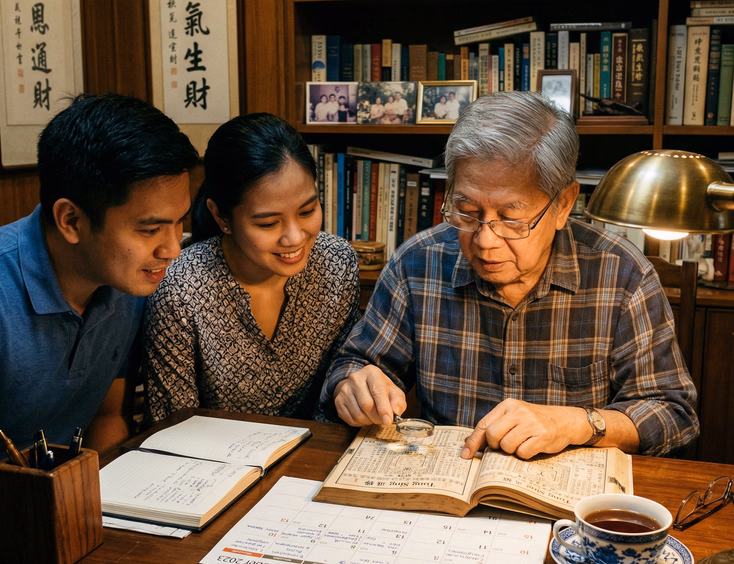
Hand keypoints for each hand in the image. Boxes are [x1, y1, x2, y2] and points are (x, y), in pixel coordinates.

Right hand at [333, 365, 406, 426]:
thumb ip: (398, 401)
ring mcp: (345, 389)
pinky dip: (360, 423)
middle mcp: (355, 378)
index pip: (377, 392)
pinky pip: (350, 419)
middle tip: (382, 420)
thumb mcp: (394, 392)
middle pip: (366, 404)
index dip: (383, 408)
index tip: (388, 421)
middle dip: (377, 417)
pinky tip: (364, 417)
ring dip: (369, 421)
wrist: (361, 385)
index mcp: (371, 373)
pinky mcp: (338, 400)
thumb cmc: (380, 389)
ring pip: (358, 414)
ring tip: (373, 417)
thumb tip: (395, 412)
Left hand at [460, 399, 588, 459]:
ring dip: (512, 451)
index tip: (465, 455)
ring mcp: (531, 423)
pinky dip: (525, 454)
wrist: (565, 420)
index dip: (473, 441)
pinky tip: (532, 446)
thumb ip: (494, 426)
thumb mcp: (514, 416)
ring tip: (522, 443)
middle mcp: (518, 411)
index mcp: (508, 405)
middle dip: (496, 446)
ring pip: (506, 446)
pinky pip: (522, 453)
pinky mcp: (542, 436)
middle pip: (493, 436)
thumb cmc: (535, 421)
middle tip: (506, 445)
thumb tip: (468, 443)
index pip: (484, 424)